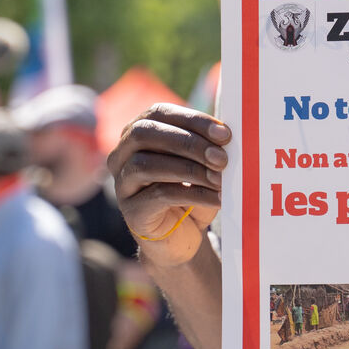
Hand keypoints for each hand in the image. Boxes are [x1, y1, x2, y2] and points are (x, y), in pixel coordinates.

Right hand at [107, 103, 228, 266]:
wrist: (183, 236)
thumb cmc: (193, 191)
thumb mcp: (202, 163)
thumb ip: (208, 145)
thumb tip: (226, 134)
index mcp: (139, 132)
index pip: (159, 112)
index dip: (192, 119)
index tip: (224, 134)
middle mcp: (122, 154)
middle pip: (145, 133)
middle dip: (188, 142)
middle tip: (221, 158)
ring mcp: (122, 184)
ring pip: (146, 165)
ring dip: (189, 170)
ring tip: (219, 179)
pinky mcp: (131, 211)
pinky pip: (158, 195)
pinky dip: (192, 194)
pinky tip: (216, 199)